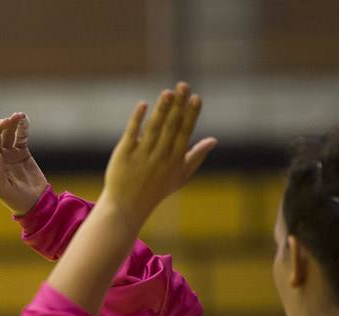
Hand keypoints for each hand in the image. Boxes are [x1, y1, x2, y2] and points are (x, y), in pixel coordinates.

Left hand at [0, 113, 48, 215]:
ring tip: (19, 116)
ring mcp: (8, 153)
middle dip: (0, 126)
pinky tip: (24, 120)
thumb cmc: (18, 201)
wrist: (37, 203)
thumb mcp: (4, 191)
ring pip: (7, 133)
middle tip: (10, 120)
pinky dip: (22, 127)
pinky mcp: (21, 152)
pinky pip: (20, 136)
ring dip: (12, 123)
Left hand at [99, 82, 216, 233]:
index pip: (185, 133)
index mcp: (175, 160)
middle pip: (171, 126)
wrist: (127, 207)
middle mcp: (160, 156)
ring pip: (153, 128)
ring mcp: (142, 155)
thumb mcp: (180, 176)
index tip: (196, 97)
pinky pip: (132, 133)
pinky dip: (137, 119)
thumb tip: (214, 140)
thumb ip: (196, 156)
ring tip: (168, 92)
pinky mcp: (124, 154)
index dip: (191, 115)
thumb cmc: (156, 190)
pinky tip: (143, 104)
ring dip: (161, 109)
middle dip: (178, 105)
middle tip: (183, 85)